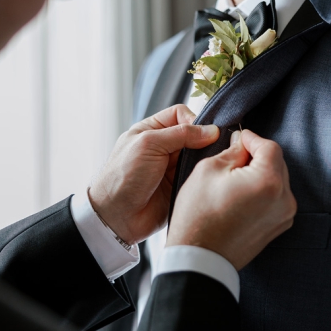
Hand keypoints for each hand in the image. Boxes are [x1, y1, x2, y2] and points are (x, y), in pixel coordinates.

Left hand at [88, 104, 221, 243]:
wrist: (117, 216)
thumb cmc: (122, 177)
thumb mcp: (148, 145)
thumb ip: (180, 134)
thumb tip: (211, 130)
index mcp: (150, 131)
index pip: (180, 114)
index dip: (194, 120)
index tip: (204, 134)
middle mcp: (162, 147)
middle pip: (194, 135)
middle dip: (206, 141)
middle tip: (214, 150)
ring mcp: (172, 166)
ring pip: (200, 155)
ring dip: (207, 159)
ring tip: (211, 165)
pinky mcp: (180, 185)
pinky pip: (200, 175)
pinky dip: (206, 175)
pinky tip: (209, 178)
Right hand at [168, 130, 295, 270]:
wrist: (200, 258)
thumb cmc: (199, 216)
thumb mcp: (207, 171)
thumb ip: (231, 152)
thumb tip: (241, 144)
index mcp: (269, 181)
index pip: (269, 146)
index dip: (252, 138)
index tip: (237, 137)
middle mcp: (285, 198)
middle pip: (277, 163)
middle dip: (256, 157)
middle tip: (233, 157)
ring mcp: (285, 215)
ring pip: (277, 181)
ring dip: (259, 175)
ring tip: (234, 180)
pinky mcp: (279, 227)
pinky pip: (275, 199)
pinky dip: (262, 192)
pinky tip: (239, 197)